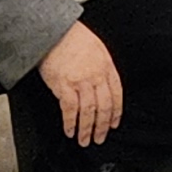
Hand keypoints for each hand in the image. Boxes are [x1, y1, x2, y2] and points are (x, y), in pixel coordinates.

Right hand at [38, 19, 122, 145]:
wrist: (55, 31)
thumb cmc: (73, 38)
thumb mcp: (97, 49)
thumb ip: (102, 67)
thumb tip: (102, 85)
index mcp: (107, 66)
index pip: (117, 94)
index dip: (116, 112)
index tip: (113, 124)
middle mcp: (97, 75)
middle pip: (104, 106)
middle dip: (102, 126)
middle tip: (99, 138)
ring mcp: (81, 81)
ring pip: (89, 111)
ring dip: (86, 129)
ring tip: (84, 140)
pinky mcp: (64, 86)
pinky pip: (70, 110)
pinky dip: (71, 123)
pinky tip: (69, 131)